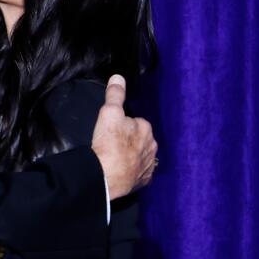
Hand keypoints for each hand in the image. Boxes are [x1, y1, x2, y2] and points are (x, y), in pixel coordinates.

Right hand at [91, 75, 158, 198]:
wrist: (105, 176)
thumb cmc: (108, 143)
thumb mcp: (108, 113)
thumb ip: (115, 95)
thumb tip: (118, 77)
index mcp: (146, 128)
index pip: (135, 122)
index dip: (122, 125)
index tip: (111, 131)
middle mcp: (152, 146)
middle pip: (139, 139)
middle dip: (129, 140)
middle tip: (112, 145)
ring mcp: (149, 165)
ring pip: (141, 156)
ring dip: (132, 156)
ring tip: (115, 159)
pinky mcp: (144, 181)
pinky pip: (140, 173)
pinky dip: (133, 172)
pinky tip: (122, 172)